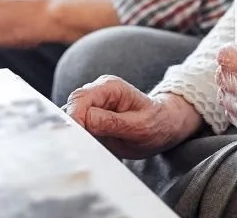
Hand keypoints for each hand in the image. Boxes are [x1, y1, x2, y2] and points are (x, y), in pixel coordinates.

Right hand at [64, 77, 200, 158]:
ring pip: (71, 116)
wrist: (165, 125)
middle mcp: (98, 91)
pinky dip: (79, 137)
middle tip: (82, 148)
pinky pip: (78, 125)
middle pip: (72, 106)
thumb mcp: (139, 127)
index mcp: (110, 87)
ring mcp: (94, 103)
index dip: (74, 119)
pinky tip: (88, 147)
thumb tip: (84, 120)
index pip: (80, 99)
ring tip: (88, 149)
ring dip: (76, 133)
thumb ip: (111, 123)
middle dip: (73, 127)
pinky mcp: (92, 116)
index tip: (77, 139)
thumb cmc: (157, 123)